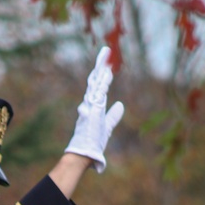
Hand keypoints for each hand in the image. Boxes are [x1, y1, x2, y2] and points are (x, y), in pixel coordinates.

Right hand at [64, 46, 124, 172]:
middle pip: (95, 80)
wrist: (84, 153)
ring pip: (96, 82)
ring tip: (107, 54)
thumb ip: (113, 115)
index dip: (103, 75)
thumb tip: (121, 104)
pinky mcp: (93, 109)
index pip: (98, 86)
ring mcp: (90, 105)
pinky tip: (107, 70)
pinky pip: (99, 91)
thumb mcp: (107, 126)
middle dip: (101, 65)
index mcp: (92, 106)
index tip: (106, 64)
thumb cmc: (93, 142)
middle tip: (105, 51)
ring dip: (102, 68)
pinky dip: (103, 80)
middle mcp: (89, 103)